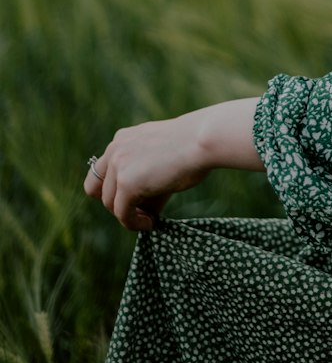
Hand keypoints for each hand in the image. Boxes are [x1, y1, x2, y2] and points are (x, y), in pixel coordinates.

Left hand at [84, 111, 211, 231]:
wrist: (203, 141)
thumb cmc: (192, 148)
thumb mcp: (160, 159)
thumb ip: (143, 177)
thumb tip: (141, 211)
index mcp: (122, 139)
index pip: (101, 172)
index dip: (112, 190)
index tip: (131, 200)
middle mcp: (115, 149)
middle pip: (97, 189)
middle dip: (116, 204)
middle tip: (139, 211)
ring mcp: (118, 165)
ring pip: (109, 204)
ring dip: (127, 216)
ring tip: (149, 219)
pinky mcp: (126, 183)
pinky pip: (122, 214)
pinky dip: (134, 223)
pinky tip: (151, 223)